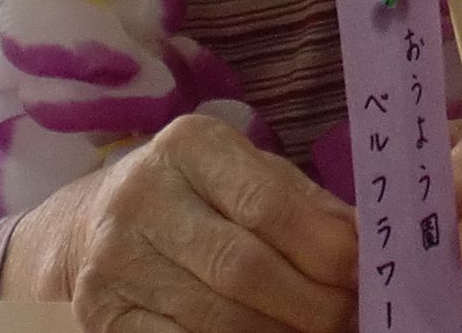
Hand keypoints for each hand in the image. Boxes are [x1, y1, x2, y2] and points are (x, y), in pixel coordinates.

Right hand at [30, 111, 359, 332]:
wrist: (93, 225)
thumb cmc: (196, 195)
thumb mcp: (248, 175)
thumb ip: (307, 204)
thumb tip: (368, 243)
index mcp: (189, 146)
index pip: (267, 203)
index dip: (324, 247)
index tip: (364, 274)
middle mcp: (142, 196)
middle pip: (244, 268)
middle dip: (310, 303)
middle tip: (348, 317)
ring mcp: (115, 261)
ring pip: (217, 318)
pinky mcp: (102, 316)